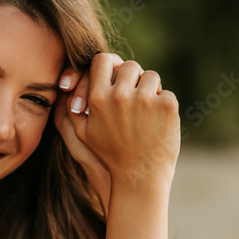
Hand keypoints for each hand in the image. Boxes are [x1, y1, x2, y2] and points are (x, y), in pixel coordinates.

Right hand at [54, 53, 179, 194]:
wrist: (139, 179)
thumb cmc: (110, 156)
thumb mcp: (83, 133)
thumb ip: (74, 105)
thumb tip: (71, 81)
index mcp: (98, 99)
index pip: (102, 60)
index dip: (111, 66)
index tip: (116, 77)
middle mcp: (120, 96)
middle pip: (129, 66)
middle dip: (134, 79)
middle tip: (135, 96)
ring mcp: (145, 100)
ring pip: (151, 77)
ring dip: (151, 90)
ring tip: (148, 111)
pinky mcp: (166, 106)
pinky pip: (166, 93)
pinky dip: (165, 106)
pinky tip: (159, 123)